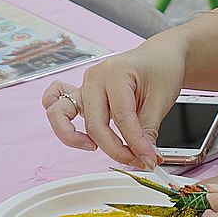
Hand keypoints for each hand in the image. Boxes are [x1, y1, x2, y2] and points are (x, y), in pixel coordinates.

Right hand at [42, 45, 185, 168]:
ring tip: (95, 149)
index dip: (135, 144)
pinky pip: (56, 104)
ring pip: (63, 114)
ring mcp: (85, 85)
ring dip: (76, 138)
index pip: (122, 118)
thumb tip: (146, 157)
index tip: (149, 160)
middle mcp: (94, 78)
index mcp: (116, 73)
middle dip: (114, 149)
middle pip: (95, 124)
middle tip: (136, 160)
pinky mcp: (82, 94)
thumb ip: (148, 132)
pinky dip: (62, 123)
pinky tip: (80, 137)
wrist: (160, 56)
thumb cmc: (161, 70)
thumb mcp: (161, 101)